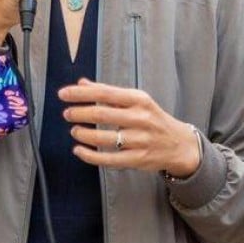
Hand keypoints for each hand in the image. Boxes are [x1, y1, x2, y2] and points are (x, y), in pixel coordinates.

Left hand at [59, 79, 200, 177]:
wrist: (180, 144)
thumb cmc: (151, 118)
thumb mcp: (135, 100)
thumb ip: (107, 92)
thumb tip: (81, 83)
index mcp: (139, 99)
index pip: (104, 94)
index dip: (81, 94)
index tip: (63, 94)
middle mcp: (141, 119)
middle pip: (102, 115)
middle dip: (79, 113)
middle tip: (66, 113)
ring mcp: (140, 140)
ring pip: (104, 138)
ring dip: (83, 134)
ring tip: (74, 131)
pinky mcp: (138, 159)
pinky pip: (109, 159)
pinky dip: (90, 155)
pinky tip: (79, 150)